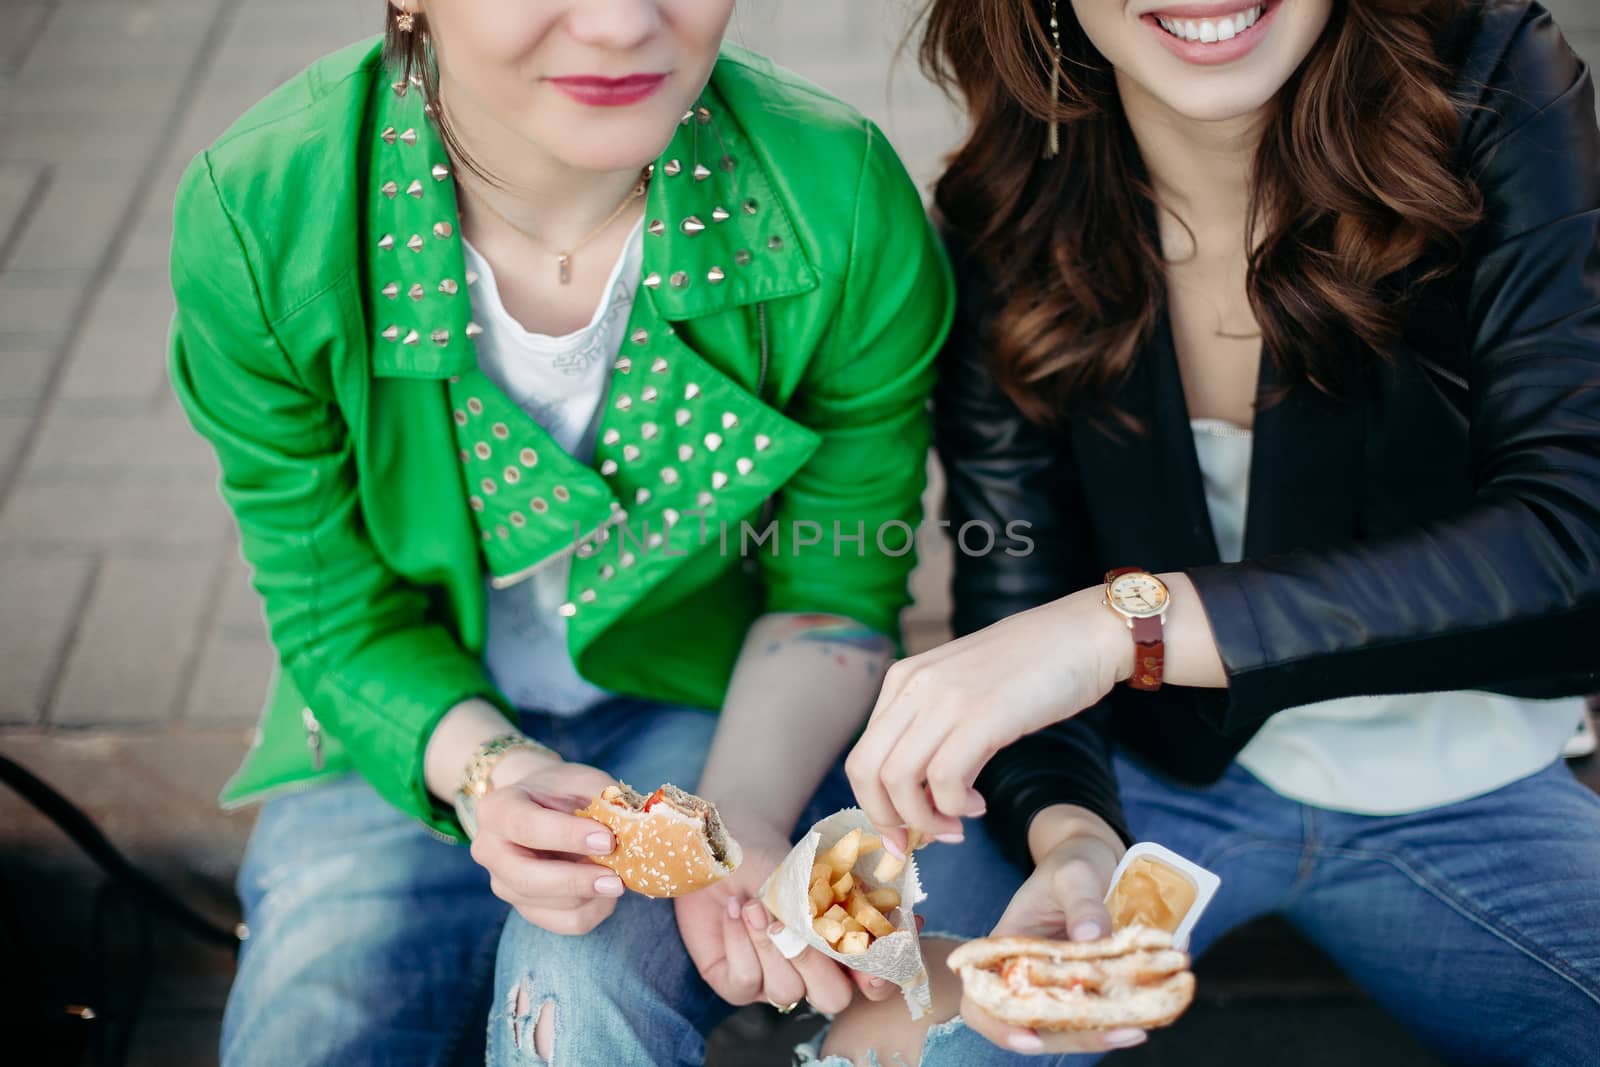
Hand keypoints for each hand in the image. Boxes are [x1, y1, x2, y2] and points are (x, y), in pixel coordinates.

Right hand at [470, 759, 625, 935]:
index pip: (527, 827)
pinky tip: (609, 894)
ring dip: (590, 897)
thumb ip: (604, 801)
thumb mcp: (582, 781)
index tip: (607, 840)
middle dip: (575, 882)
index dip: (568, 836)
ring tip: (619, 879)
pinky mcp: (525, 907)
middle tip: (616, 879)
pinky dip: (592, 912)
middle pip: (525, 877)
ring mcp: (503, 883)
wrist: (538, 804)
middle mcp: (489, 850)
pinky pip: (562, 923)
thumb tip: (637, 828)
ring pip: (546, 905)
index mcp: (497, 809)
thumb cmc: (563, 790)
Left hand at [675, 817, 896, 1013]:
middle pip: (833, 999)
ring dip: (768, 944)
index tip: (872, 966)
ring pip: (786, 991)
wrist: (725, 854)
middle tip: (788, 924)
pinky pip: (745, 981)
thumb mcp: (811, 877)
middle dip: (813, 962)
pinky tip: (734, 911)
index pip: (873, 982)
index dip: (879, 978)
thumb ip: (846, 901)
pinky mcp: (736, 985)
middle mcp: (812, 973)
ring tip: (753, 905)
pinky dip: (741, 942)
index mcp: (840, 947)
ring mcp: (774, 983)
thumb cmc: (773, 864)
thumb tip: (885, 917)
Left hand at [845, 589, 1126, 844]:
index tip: (903, 834)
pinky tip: (979, 805)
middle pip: (865, 771)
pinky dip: (956, 807)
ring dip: (924, 821)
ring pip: (897, 781)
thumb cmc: (1033, 667)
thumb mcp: (963, 689)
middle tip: (922, 842)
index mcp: (903, 679)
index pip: (862, 755)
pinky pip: (944, 780)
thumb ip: (934, 726)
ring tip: (957, 826)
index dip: (876, 806)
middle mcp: (914, 685)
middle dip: (887, 820)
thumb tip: (919, 791)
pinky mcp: (982, 714)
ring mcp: (946, 698)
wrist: (1086, 633)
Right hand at [961, 809, 1148, 1055]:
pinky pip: (1105, 1009)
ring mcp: (1064, 984)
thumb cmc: (1071, 861)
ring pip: (1074, 1025)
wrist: (1096, 858)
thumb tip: (1090, 937)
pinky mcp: (1093, 985)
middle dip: (1076, 1037)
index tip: (1030, 1037)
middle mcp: (1031, 976)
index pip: (982, 1000)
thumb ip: (1081, 901)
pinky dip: (1130, 1011)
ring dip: (1107, 1030)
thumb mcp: (1073, 873)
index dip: (999, 1026)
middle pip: (1036, 1025)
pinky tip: (1159, 1003)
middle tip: (1122, 1031)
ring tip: (1143, 1024)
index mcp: (1007, 950)